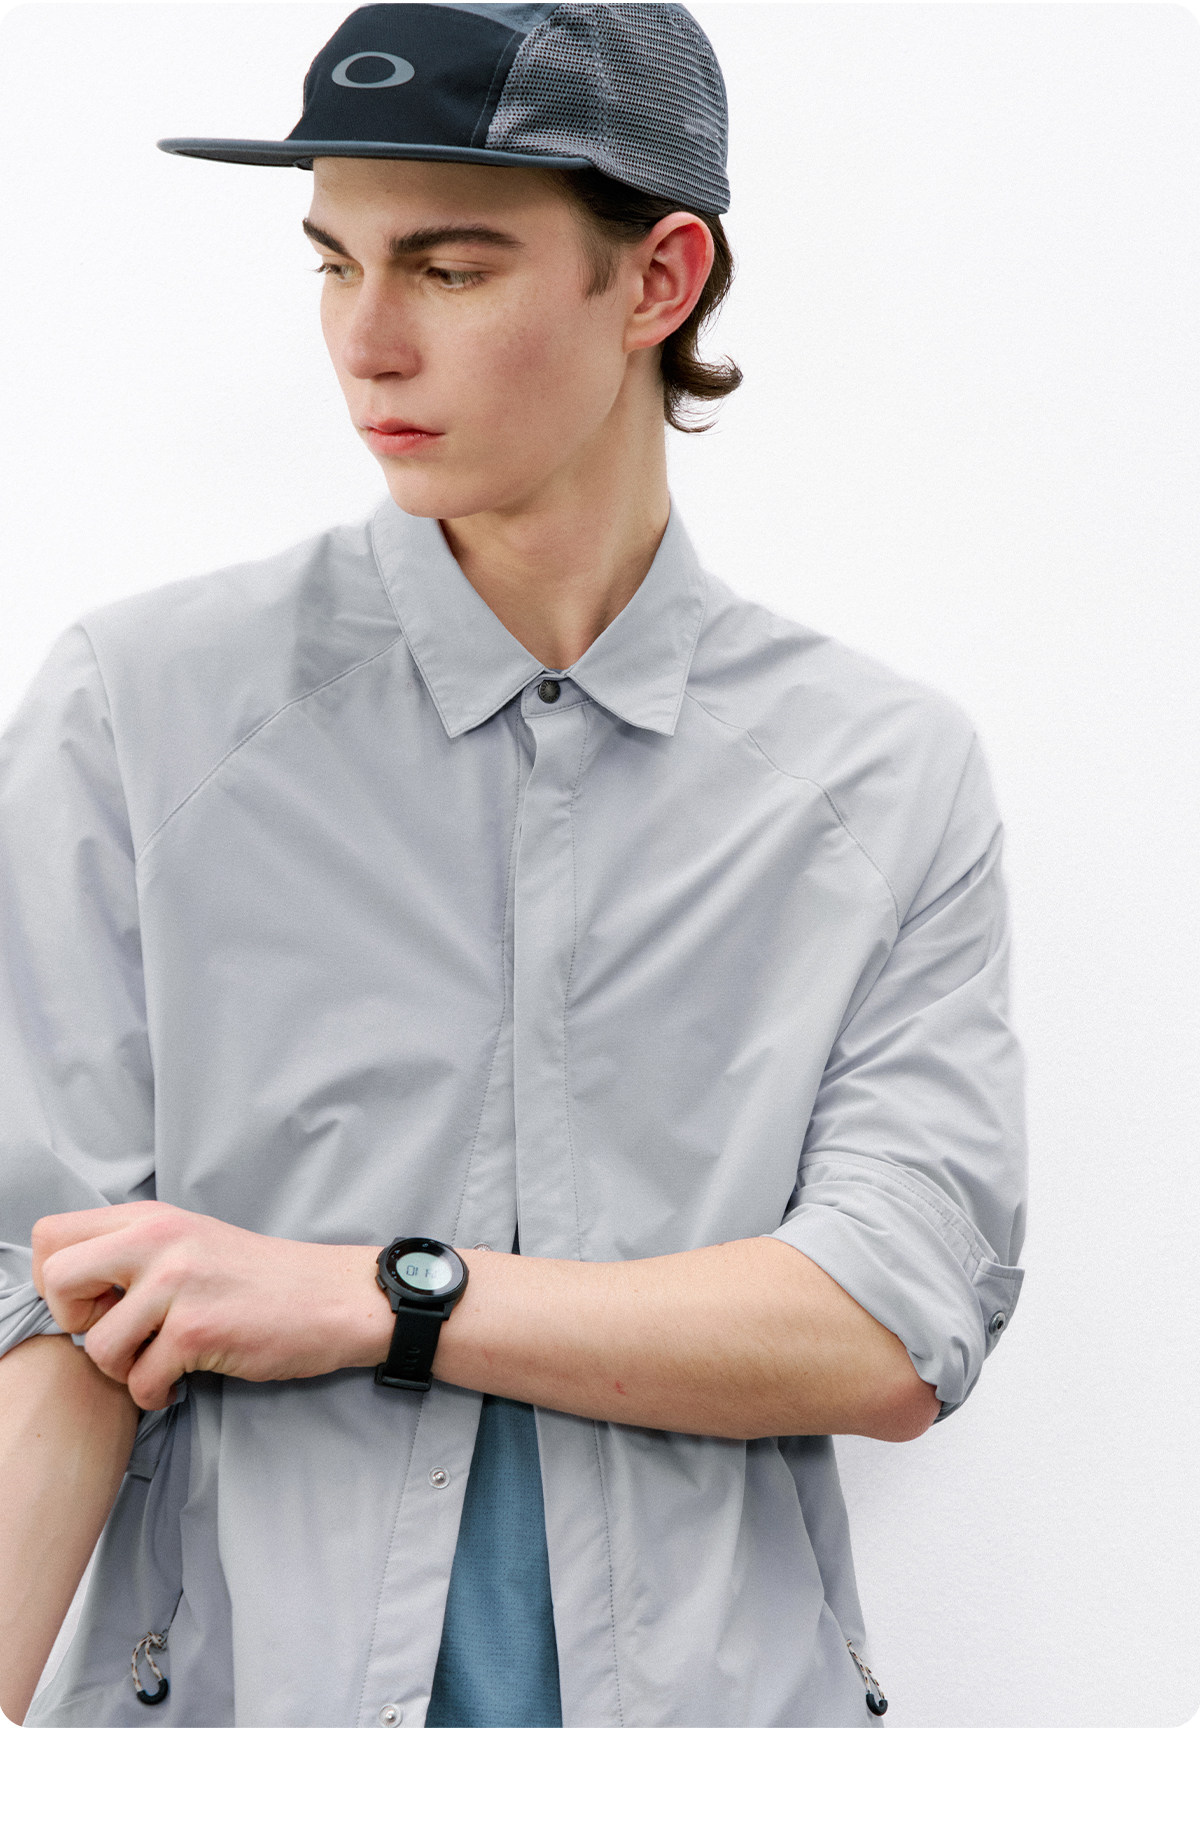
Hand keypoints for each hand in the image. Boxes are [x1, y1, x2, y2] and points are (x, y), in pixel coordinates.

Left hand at [31, 1203, 391, 1409]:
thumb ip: (132, 1253)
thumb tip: (71, 1292)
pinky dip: (157, 1394)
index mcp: (151, 1217)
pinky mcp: (197, 1330)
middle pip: (57, 1280)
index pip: (52, 1234)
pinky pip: (139, 1383)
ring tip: (159, 1361)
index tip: (96, 1301)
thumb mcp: (189, 1242)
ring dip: (123, 1370)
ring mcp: (177, 1284)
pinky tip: (183, 1380)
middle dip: (76, 1322)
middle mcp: (158, 1240)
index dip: (57, 1279)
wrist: (331, 1298)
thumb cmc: (258, 1279)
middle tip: (119, 1332)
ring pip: (96, 1347)